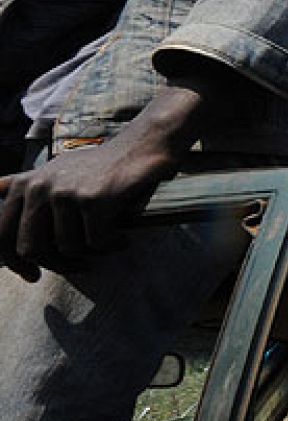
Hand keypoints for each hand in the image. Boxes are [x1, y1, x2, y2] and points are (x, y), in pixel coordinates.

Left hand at [0, 137, 176, 280]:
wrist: (141, 146)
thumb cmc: (99, 165)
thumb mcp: (53, 170)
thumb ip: (22, 183)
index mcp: (25, 185)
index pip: (2, 234)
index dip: (15, 263)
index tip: (32, 275)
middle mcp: (40, 187)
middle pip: (31, 248)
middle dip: (56, 265)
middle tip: (77, 267)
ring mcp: (65, 193)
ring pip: (66, 248)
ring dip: (90, 254)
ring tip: (106, 245)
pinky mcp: (93, 200)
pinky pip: (96, 242)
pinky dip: (111, 245)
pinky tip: (121, 240)